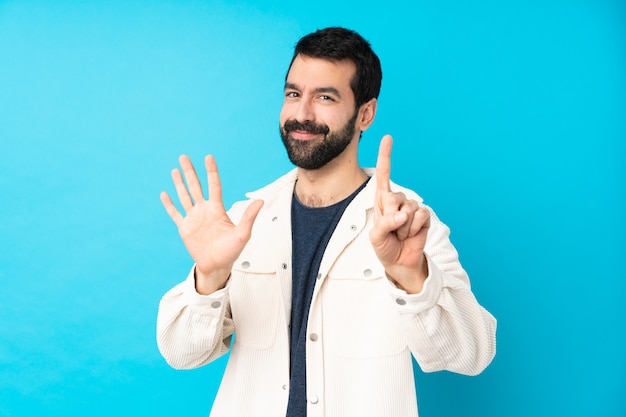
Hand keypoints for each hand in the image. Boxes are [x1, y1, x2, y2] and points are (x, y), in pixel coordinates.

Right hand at [160, 155, 263, 293]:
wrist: (217, 266)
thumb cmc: (232, 251)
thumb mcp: (243, 234)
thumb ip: (249, 217)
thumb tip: (261, 200)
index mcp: (217, 209)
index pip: (213, 185)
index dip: (211, 171)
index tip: (208, 157)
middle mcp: (204, 210)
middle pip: (195, 186)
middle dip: (190, 172)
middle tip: (184, 156)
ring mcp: (193, 218)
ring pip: (184, 196)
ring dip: (179, 183)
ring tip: (175, 170)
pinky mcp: (184, 228)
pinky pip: (175, 214)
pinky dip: (169, 204)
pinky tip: (164, 194)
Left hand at [369, 135, 429, 293]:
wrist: (400, 261)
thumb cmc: (385, 247)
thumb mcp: (376, 237)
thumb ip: (385, 224)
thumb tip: (402, 215)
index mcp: (383, 199)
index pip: (384, 174)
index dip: (386, 156)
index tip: (388, 137)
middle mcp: (398, 200)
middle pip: (394, 197)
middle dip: (391, 217)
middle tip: (391, 230)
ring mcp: (412, 207)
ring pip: (408, 209)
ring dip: (403, 227)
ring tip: (401, 234)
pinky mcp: (424, 216)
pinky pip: (420, 216)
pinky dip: (414, 228)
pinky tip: (412, 234)